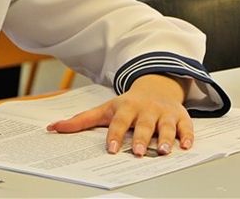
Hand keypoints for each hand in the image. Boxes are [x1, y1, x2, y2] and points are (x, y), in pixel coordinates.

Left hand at [46, 75, 192, 156]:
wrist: (156, 87)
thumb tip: (53, 128)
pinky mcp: (180, 117)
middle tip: (138, 151)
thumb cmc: (128, 104)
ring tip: (162, 151)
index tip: (111, 148)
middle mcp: (146, 110)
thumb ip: (80, 121)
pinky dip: (187, 135)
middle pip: (143, 125)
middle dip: (141, 138)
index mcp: (126, 107)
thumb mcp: (104, 109)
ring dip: (165, 138)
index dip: (115, 135)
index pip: (119, 122)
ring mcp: (164, 113)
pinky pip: (186, 126)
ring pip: (165, 126)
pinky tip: (186, 146)